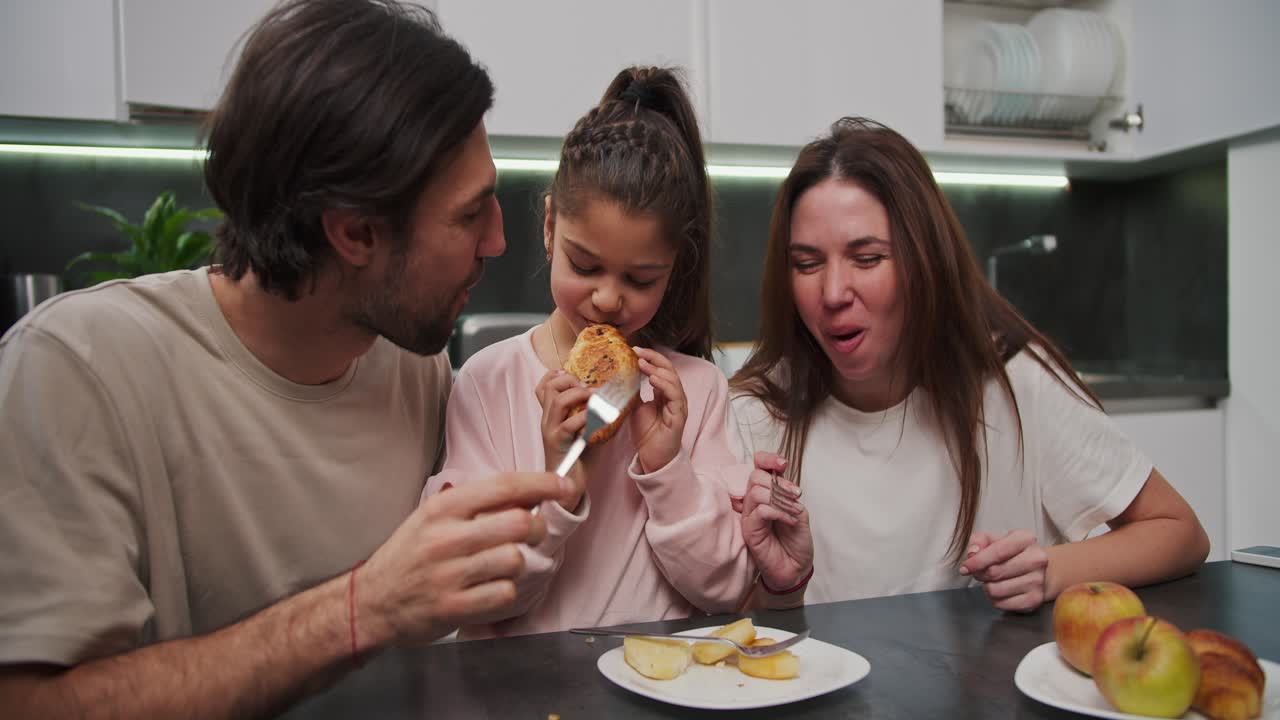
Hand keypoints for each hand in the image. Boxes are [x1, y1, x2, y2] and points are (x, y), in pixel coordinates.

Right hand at [357, 472, 565, 645]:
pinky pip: (504, 593)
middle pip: (518, 523)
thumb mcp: (432, 517)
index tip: (564, 485)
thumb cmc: (409, 555)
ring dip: (519, 563)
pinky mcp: (453, 607)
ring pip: (514, 560)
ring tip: (502, 566)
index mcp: (443, 508)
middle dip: (537, 528)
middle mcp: (446, 538)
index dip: (542, 484)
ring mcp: (449, 574)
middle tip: (531, 534)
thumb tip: (528, 493)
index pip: (504, 486)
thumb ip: (474, 504)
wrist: (371, 602)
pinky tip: (490, 589)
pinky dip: (505, 592)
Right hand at [535, 369, 590, 509]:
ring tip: (596, 399)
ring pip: (559, 400)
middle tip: (590, 387)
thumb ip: (593, 413)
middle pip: (551, 386)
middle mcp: (547, 419)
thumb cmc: (579, 458)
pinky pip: (570, 424)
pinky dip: (587, 418)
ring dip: (581, 395)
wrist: (568, 487)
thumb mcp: (586, 430)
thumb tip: (617, 397)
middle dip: (572, 380)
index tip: (577, 375)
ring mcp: (550, 430)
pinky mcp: (557, 443)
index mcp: (551, 414)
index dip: (558, 374)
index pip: (544, 385)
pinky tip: (599, 420)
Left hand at [631, 347, 687, 473]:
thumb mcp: (634, 407)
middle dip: (653, 358)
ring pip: (673, 380)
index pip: (661, 367)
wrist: (652, 457)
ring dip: (657, 369)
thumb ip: (632, 391)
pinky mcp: (679, 416)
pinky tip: (653, 379)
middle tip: (638, 352)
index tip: (634, 350)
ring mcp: (678, 405)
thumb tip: (619, 375)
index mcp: (664, 392)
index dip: (649, 357)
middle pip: (669, 369)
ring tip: (642, 364)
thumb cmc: (646, 433)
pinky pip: (675, 396)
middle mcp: (674, 396)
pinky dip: (665, 385)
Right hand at [738, 453, 812, 590]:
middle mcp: (754, 502)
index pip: (758, 466)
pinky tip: (789, 520)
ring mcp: (750, 516)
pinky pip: (760, 511)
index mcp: (766, 493)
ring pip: (756, 491)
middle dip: (778, 482)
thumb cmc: (796, 541)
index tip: (783, 463)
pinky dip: (778, 512)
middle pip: (755, 476)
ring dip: (780, 498)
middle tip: (796, 496)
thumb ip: (788, 494)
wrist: (797, 568)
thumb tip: (779, 478)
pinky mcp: (749, 531)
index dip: (768, 459)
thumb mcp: (798, 511)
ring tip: (794, 512)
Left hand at [960, 529, 1048, 611]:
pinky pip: (1001, 603)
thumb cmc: (1012, 554)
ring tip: (992, 581)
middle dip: (980, 574)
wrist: (1040, 571)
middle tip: (980, 573)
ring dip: (987, 587)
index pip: (997, 552)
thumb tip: (972, 553)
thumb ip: (979, 541)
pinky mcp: (1035, 599)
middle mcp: (1036, 559)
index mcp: (1026, 539)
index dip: (976, 561)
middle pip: (994, 572)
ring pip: (995, 590)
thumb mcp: (995, 539)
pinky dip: (995, 599)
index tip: (964, 568)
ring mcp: (1037, 581)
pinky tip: (1001, 590)